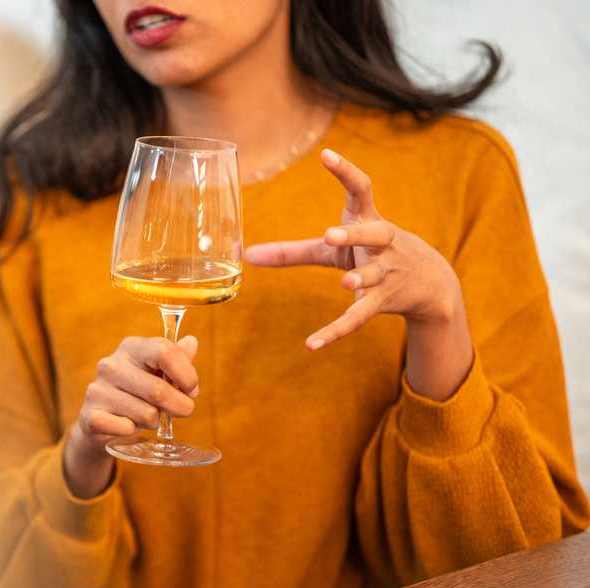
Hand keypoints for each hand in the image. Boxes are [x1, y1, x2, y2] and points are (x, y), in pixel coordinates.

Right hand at [64, 335, 198, 497]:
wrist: (102, 423)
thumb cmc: (138, 394)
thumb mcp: (159, 373)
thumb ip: (177, 359)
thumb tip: (192, 342)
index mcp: (131, 348)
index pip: (165, 351)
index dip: (186, 374)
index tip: (192, 389)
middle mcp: (111, 365)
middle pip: (159, 390)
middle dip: (180, 406)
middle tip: (182, 410)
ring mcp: (97, 390)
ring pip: (146, 414)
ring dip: (155, 421)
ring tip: (146, 417)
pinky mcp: (90, 417)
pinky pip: (126, 428)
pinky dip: (134, 432)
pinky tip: (128, 426)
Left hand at [245, 148, 473, 399]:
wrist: (431, 283)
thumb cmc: (373, 255)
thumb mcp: (334, 249)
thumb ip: (292, 250)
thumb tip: (246, 255)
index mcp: (369, 220)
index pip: (362, 189)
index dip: (345, 172)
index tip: (326, 155)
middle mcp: (382, 243)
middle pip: (374, 235)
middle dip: (355, 234)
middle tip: (332, 233)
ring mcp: (386, 273)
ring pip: (373, 277)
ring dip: (361, 279)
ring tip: (348, 282)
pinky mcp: (384, 301)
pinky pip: (358, 317)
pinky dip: (335, 331)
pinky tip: (311, 344)